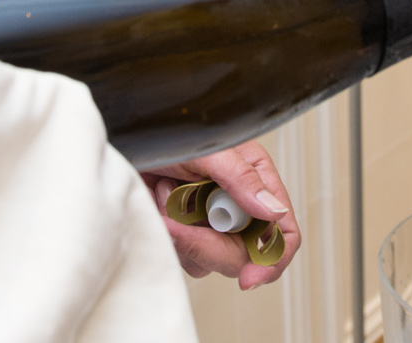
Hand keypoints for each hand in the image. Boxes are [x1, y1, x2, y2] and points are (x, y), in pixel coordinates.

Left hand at [143, 142, 300, 288]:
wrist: (128, 138)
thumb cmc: (167, 132)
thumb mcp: (209, 150)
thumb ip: (242, 179)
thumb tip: (275, 212)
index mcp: (255, 178)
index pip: (283, 231)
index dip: (272, 259)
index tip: (251, 277)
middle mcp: (237, 202)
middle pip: (245, 255)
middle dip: (211, 247)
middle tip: (180, 226)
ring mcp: (211, 219)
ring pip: (211, 259)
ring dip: (185, 234)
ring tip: (168, 194)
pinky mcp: (185, 230)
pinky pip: (185, 255)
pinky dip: (170, 231)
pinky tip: (160, 200)